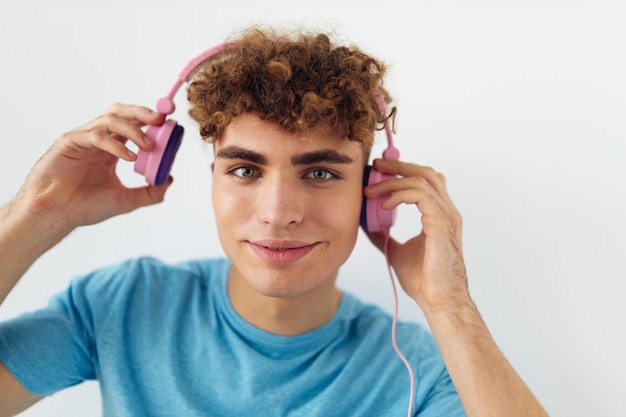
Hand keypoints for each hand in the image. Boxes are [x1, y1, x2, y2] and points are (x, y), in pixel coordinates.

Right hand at [16, 103, 170, 232]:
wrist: (55, 216)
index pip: (133, 126)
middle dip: (143, 113)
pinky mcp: (68, 142)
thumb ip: (149, 192)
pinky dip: (115, 144)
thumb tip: (169, 179)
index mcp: (110, 149)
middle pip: (121, 113)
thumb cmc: (83, 207)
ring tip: (149, 145)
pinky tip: (129, 157)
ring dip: (133, 129)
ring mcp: (82, 139)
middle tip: (162, 119)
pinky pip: (95, 136)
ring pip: (110, 120)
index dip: (150, 121)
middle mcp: (97, 140)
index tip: (171, 122)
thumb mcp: (125, 200)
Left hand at [363, 159, 469, 314]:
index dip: (403, 171)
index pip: (424, 181)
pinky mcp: (441, 223)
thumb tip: (366, 224)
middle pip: (425, 172)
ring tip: (371, 190)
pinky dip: (399, 194)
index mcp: (439, 215)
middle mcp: (446, 211)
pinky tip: (384, 204)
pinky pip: (420, 194)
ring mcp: (447, 215)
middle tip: (375, 166)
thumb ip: (384, 235)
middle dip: (398, 165)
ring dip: (393, 180)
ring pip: (422, 179)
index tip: (379, 171)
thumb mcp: (396, 251)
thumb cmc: (424, 280)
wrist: (438, 300)